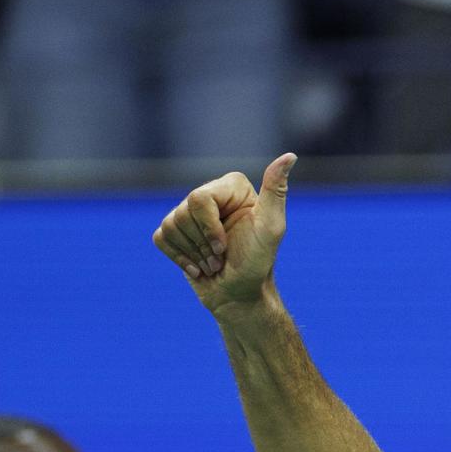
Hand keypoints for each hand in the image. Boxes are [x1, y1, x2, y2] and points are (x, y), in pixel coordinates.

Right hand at [152, 152, 295, 314]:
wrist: (240, 296)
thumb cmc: (258, 263)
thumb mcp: (272, 228)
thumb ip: (276, 191)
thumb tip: (290, 156)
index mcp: (232, 187)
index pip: (198, 199)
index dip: (209, 228)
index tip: (227, 246)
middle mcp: (210, 194)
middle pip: (183, 212)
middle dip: (203, 244)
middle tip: (222, 258)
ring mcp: (190, 213)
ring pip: (170, 225)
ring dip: (194, 254)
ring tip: (214, 264)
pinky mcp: (175, 231)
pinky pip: (160, 237)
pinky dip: (178, 257)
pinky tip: (198, 268)